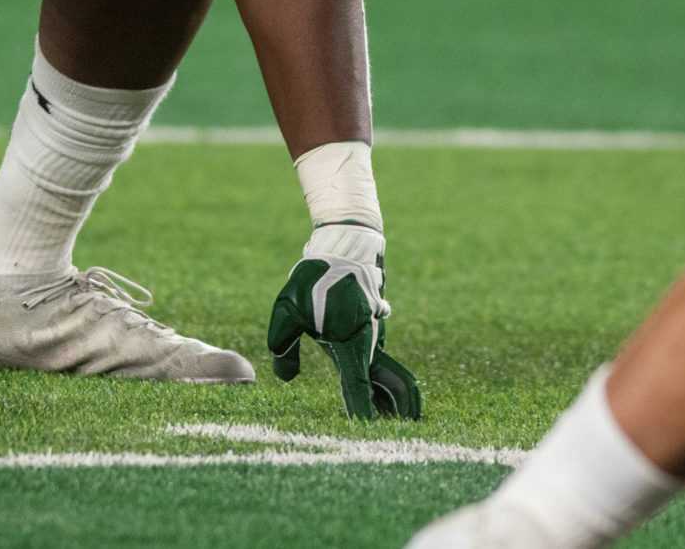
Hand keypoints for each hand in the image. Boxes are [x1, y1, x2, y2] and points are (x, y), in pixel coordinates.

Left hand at [266, 224, 421, 420]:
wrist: (345, 246)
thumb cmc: (315, 278)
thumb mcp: (288, 310)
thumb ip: (284, 345)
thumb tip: (286, 377)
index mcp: (351, 342)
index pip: (357, 388)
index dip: (361, 413)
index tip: (366, 435)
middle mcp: (368, 344)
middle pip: (388, 387)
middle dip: (395, 413)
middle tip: (400, 438)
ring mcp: (373, 337)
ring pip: (390, 376)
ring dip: (394, 402)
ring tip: (397, 427)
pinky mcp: (371, 332)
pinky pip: (384, 363)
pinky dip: (388, 384)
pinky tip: (383, 400)